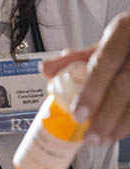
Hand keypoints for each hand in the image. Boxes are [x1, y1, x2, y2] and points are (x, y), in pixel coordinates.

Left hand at [42, 12, 129, 143]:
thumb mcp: (104, 43)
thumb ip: (75, 58)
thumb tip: (46, 70)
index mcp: (124, 30)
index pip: (105, 62)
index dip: (92, 90)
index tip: (78, 114)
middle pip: (125, 85)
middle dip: (106, 115)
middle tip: (91, 135)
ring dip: (121, 124)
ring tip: (104, 139)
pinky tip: (120, 131)